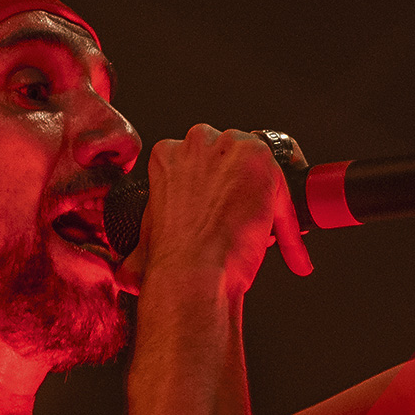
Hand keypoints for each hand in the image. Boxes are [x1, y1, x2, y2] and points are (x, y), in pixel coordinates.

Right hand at [118, 124, 313, 294]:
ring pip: (261, 169)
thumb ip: (149, 238)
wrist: (191, 271)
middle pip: (235, 156)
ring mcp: (229, 147)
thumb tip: (127, 272)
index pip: (206, 159)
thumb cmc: (171, 261)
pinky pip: (282, 187)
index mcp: (166, 155)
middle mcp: (196, 142)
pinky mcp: (258, 159)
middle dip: (243, 187)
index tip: (224, 208)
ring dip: (267, 201)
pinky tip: (285, 243)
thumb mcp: (149, 236)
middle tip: (246, 220)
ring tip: (263, 234)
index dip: (220, 187)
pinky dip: (287, 218)